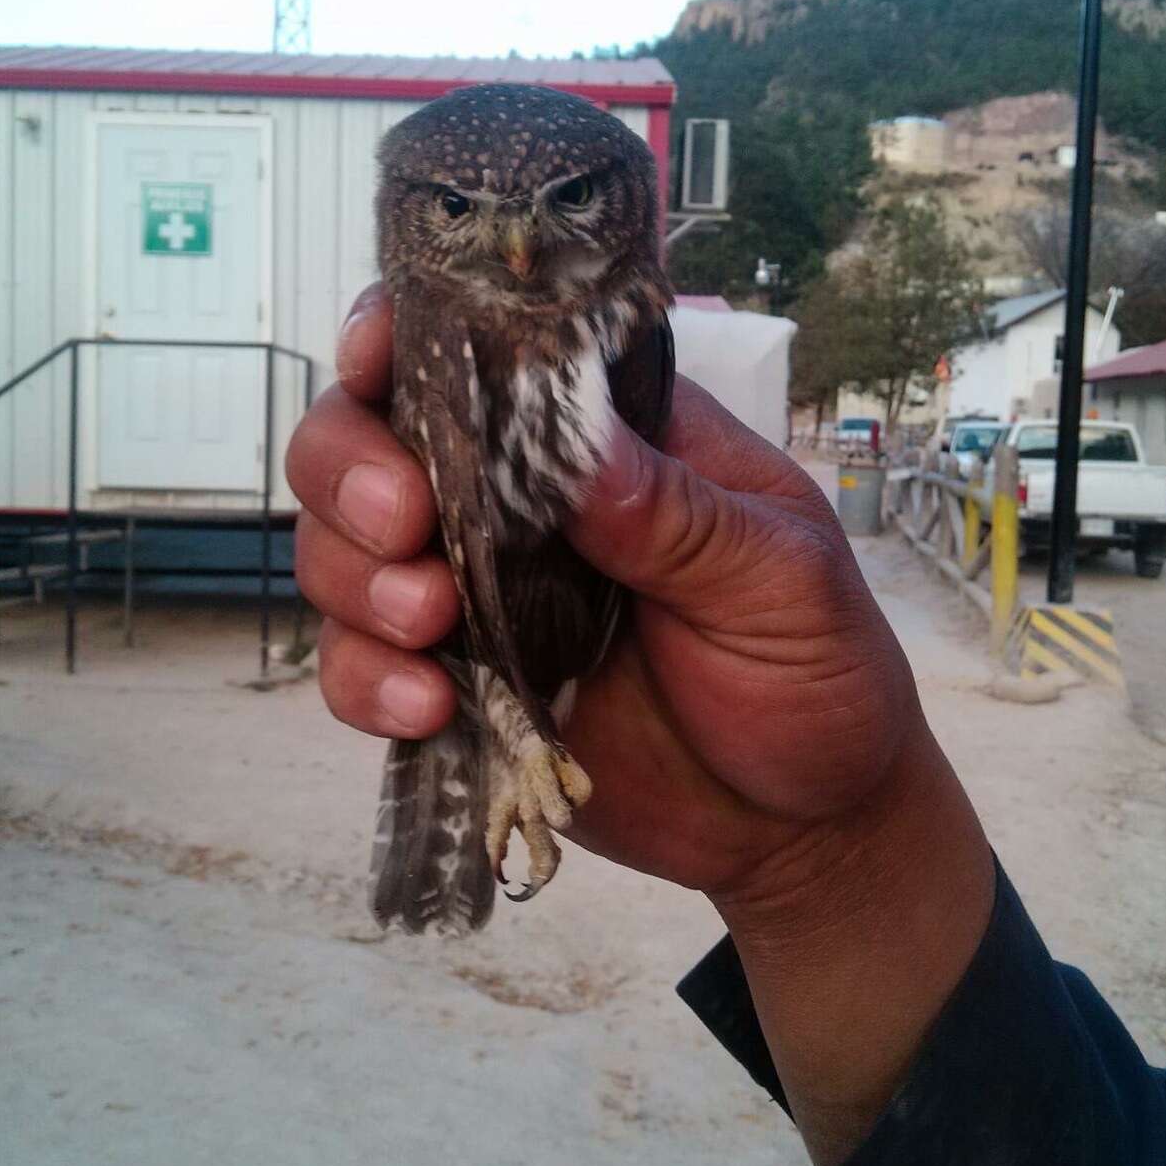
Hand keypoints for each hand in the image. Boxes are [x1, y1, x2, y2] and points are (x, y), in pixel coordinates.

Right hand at [287, 285, 919, 900]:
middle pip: (376, 438)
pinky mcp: (462, 685)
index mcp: (612, 438)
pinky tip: (426, 707)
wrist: (803, 826)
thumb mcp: (780, 581)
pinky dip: (365, 680)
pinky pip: (365, 667)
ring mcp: (483, 593)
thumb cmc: (818, 676)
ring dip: (355, 577)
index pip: (491, 354)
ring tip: (428, 624)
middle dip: (354, 468)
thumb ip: (679, 516)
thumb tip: (578, 446)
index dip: (408, 339)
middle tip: (402, 524)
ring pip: (348, 549)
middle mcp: (526, 502)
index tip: (372, 363)